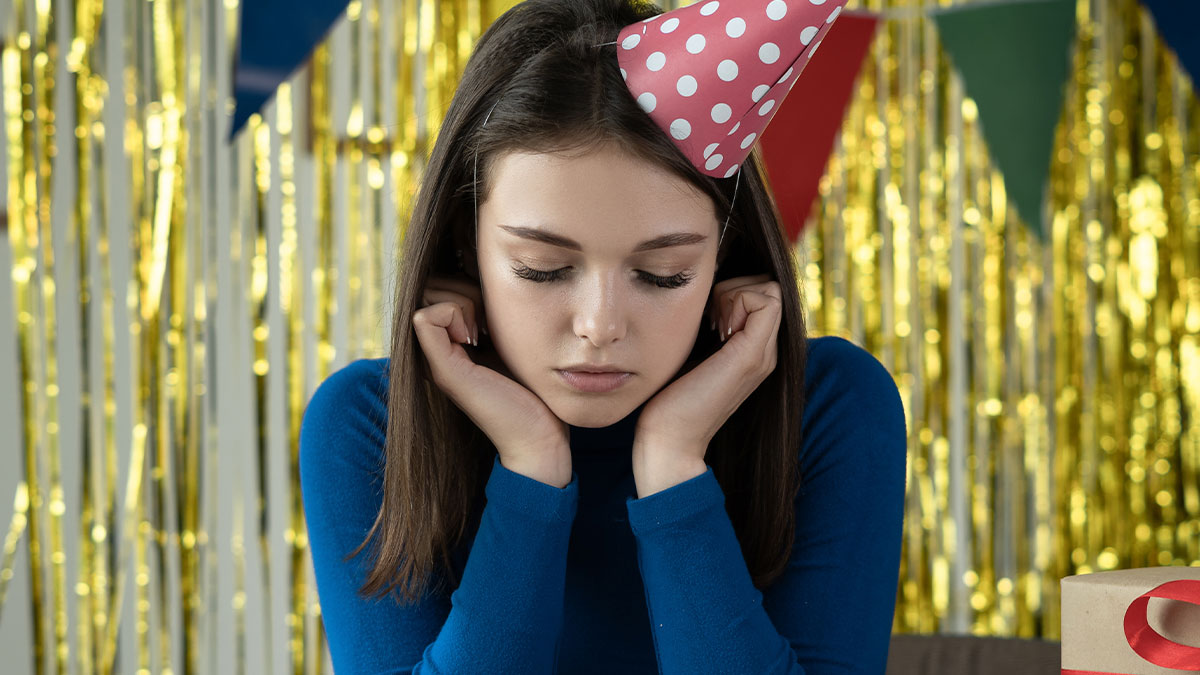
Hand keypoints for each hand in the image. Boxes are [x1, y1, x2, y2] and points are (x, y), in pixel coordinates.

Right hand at [412, 274, 571, 486]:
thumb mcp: (509, 340)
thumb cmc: (532, 389)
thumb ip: (492, 315)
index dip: (465, 286)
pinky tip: (476, 338)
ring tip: (484, 332)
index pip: (439, 285)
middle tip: (488, 322)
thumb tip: (486, 277)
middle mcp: (436, 350)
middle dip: (463, 290)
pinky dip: (453, 314)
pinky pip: (426, 317)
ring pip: (428, 296)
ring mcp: (435, 360)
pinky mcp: (443, 369)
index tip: (491, 314)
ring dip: (462, 302)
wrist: (539, 436)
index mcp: (451, 343)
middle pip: (431, 286)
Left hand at [632, 274, 781, 470]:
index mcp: (755, 351)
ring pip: (770, 290)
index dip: (736, 291)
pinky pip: (765, 301)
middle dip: (736, 288)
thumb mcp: (695, 353)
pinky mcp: (750, 356)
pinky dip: (736, 300)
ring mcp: (763, 355)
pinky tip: (714, 329)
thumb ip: (708, 330)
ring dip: (734, 293)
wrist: (670, 440)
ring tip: (712, 325)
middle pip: (770, 288)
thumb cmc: (670, 397)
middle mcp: (766, 352)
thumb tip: (702, 297)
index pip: (764, 294)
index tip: (708, 316)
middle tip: (711, 318)